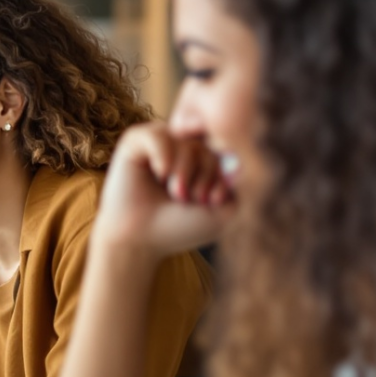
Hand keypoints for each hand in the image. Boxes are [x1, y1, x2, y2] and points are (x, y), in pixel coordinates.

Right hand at [95, 122, 235, 258]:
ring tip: (173, 192)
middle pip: (206, 145)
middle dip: (204, 175)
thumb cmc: (179, 228)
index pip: (224, 150)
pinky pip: (157, 135)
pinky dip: (163, 156)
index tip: (212, 201)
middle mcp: (179, 151)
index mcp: (200, 164)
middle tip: (186, 200)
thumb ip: (241, 181)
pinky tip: (159, 174)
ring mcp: (157, 146)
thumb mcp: (224, 210)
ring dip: (183, 171)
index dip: (221, 174)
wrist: (139, 241)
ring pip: (184, 141)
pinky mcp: (134, 144)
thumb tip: (238, 151)